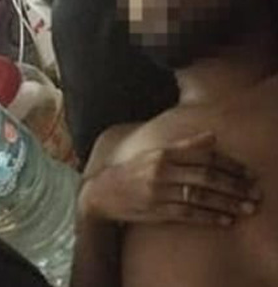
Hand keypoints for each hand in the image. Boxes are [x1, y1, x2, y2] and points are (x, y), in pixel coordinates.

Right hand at [80, 132, 261, 226]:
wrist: (102, 193)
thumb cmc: (132, 172)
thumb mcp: (154, 153)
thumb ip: (183, 146)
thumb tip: (212, 136)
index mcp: (162, 154)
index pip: (203, 157)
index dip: (229, 165)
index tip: (248, 173)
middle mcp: (161, 171)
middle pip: (206, 176)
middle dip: (234, 185)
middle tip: (255, 192)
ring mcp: (159, 192)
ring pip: (201, 196)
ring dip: (227, 203)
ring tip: (247, 208)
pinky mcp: (157, 211)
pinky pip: (189, 214)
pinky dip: (209, 217)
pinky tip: (226, 219)